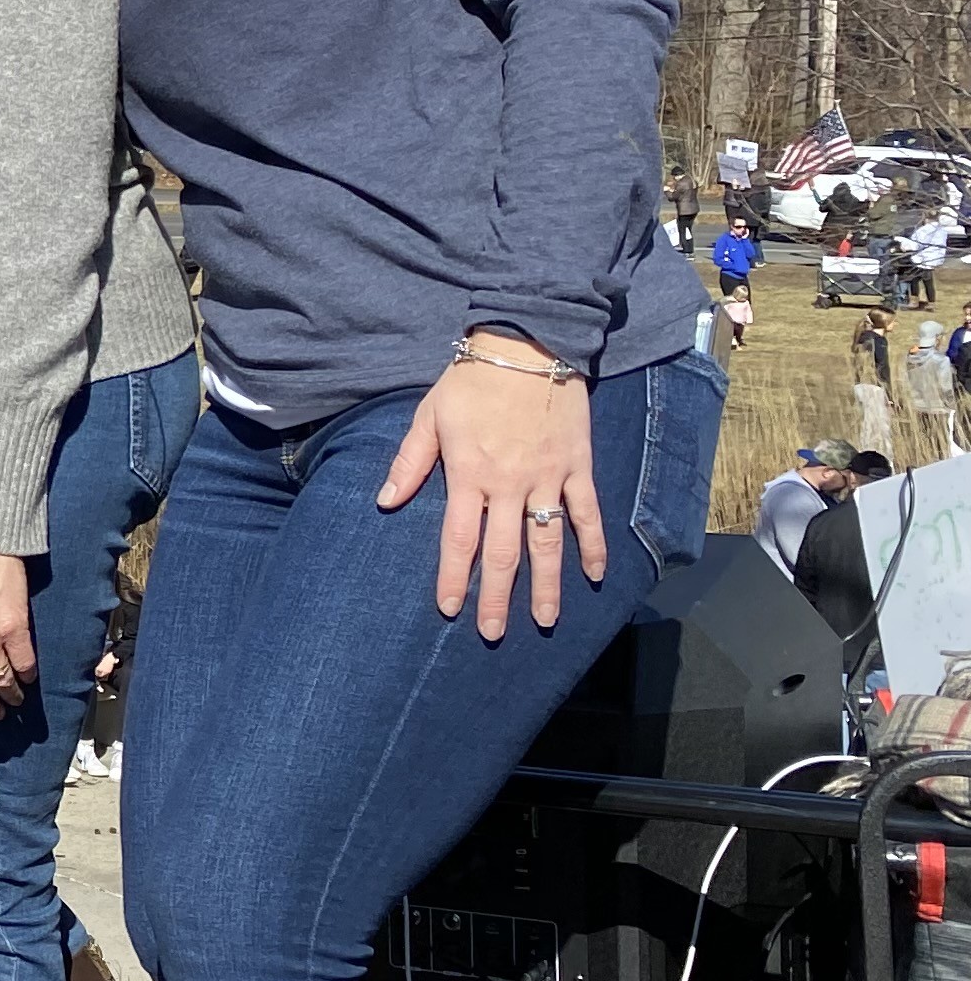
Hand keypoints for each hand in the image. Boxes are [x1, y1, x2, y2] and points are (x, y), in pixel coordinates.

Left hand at [379, 335, 603, 638]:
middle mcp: (508, 484)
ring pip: (548, 542)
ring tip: (545, 619)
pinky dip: (593, 543)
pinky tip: (595, 574)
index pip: (458, 539)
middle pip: (503, 552)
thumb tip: (385, 502)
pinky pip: (587, 512)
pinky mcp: (577, 466)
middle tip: (494, 633)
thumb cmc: (470, 383)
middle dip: (498, 596)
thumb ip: (410, 462)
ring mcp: (547, 477)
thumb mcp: (429, 417)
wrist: (525, 347)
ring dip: (547, 584)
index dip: (454, 577)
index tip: (450, 609)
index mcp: (468, 475)